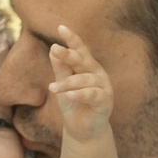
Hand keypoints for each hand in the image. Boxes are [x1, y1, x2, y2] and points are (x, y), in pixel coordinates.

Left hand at [50, 24, 112, 144]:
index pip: (80, 50)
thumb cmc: (72, 105)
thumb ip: (60, 69)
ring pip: (84, 80)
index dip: (72, 39)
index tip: (61, 28)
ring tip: (52, 88)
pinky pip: (92, 94)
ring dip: (67, 83)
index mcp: (87, 67)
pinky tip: (69, 95)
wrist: (82, 130)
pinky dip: (80, 94)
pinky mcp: (105, 101)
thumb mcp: (63, 86)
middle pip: (83, 60)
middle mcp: (97, 73)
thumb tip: (53, 50)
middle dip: (69, 54)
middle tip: (55, 49)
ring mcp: (103, 86)